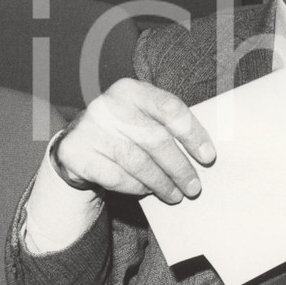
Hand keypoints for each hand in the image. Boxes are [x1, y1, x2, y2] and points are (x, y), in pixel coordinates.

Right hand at [53, 78, 214, 203]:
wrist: (79, 144)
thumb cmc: (124, 132)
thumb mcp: (143, 118)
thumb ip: (168, 127)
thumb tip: (204, 155)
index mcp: (131, 90)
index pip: (170, 109)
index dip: (193, 133)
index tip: (208, 157)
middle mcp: (109, 105)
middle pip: (155, 139)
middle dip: (179, 167)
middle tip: (194, 187)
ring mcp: (90, 128)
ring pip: (137, 161)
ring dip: (161, 182)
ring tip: (175, 195)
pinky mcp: (77, 153)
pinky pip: (116, 176)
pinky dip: (136, 187)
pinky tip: (148, 191)